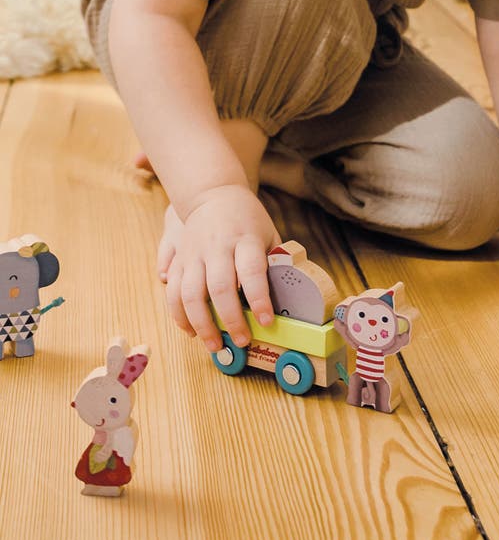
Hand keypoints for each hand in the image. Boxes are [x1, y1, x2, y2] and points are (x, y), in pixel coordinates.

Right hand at [165, 184, 279, 352]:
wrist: (213, 193)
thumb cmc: (247, 219)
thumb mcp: (267, 233)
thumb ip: (274, 262)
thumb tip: (285, 296)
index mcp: (245, 238)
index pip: (252, 271)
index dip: (259, 299)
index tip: (266, 321)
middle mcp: (218, 246)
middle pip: (220, 287)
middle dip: (230, 319)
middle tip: (241, 340)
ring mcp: (194, 253)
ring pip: (190, 294)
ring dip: (202, 324)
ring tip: (215, 345)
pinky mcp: (179, 259)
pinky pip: (173, 292)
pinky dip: (180, 316)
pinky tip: (191, 331)